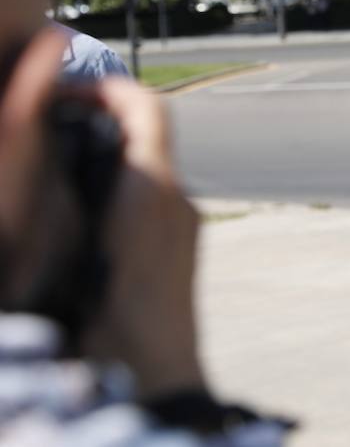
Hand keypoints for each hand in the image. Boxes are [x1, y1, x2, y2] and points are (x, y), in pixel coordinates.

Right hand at [80, 78, 204, 398]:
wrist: (153, 379)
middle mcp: (177, 199)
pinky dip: (118, 201)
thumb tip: (46, 128)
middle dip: (100, 126)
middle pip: (145, 137)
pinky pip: (150, 209)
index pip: (145, 106)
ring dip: (105, 166)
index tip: (65, 93)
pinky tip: (79, 230)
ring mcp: (184, 228)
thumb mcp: (64, 241)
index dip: (106, 89)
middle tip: (51, 130)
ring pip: (145, 175)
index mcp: (151, 185)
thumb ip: (62, 187)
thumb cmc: (104, 316)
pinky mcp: (181, 255)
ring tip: (56, 183)